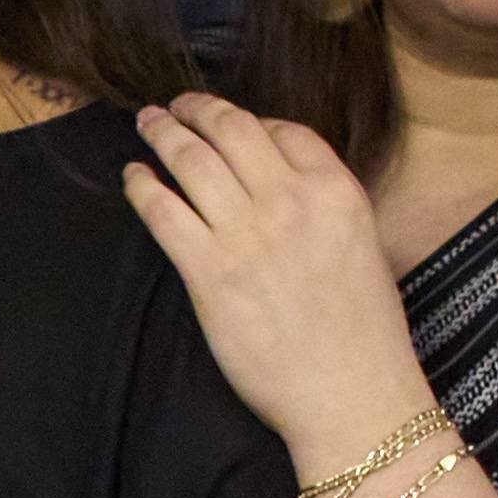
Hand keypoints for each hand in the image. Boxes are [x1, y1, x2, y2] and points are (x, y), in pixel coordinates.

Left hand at [114, 96, 428, 453]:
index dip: (252, 121)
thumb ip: (326, 208)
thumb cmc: (363, 333)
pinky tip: (133, 176)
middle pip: (233, 131)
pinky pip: (164, 210)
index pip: (287, 132)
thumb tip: (285, 189)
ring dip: (165, 134)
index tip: (230, 125)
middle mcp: (291, 201)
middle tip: (176, 106)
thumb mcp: (364, 246)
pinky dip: (143, 186)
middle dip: (198, 110)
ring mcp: (247, 234)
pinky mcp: (209, 272)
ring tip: (148, 123)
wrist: (349, 391)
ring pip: (193, 160)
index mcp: (337, 191)